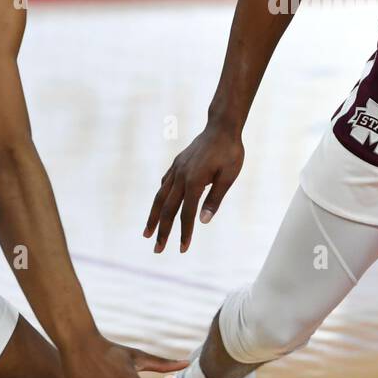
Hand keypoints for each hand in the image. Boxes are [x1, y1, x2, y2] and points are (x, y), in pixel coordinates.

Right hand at [144, 124, 243, 252]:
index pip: (187, 214)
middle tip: (157, 250)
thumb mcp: (229, 176)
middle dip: (162, 231)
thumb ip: (215, 198)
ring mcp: (176, 169)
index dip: (184, 233)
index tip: (182, 249)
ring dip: (153, 217)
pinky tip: (159, 206)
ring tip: (147, 233)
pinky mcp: (177, 164)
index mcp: (194, 181)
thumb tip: (203, 222)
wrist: (221, 127)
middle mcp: (181, 176)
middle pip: (168, 209)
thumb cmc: (229, 152)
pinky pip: (164, 184)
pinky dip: (160, 198)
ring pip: (160, 197)